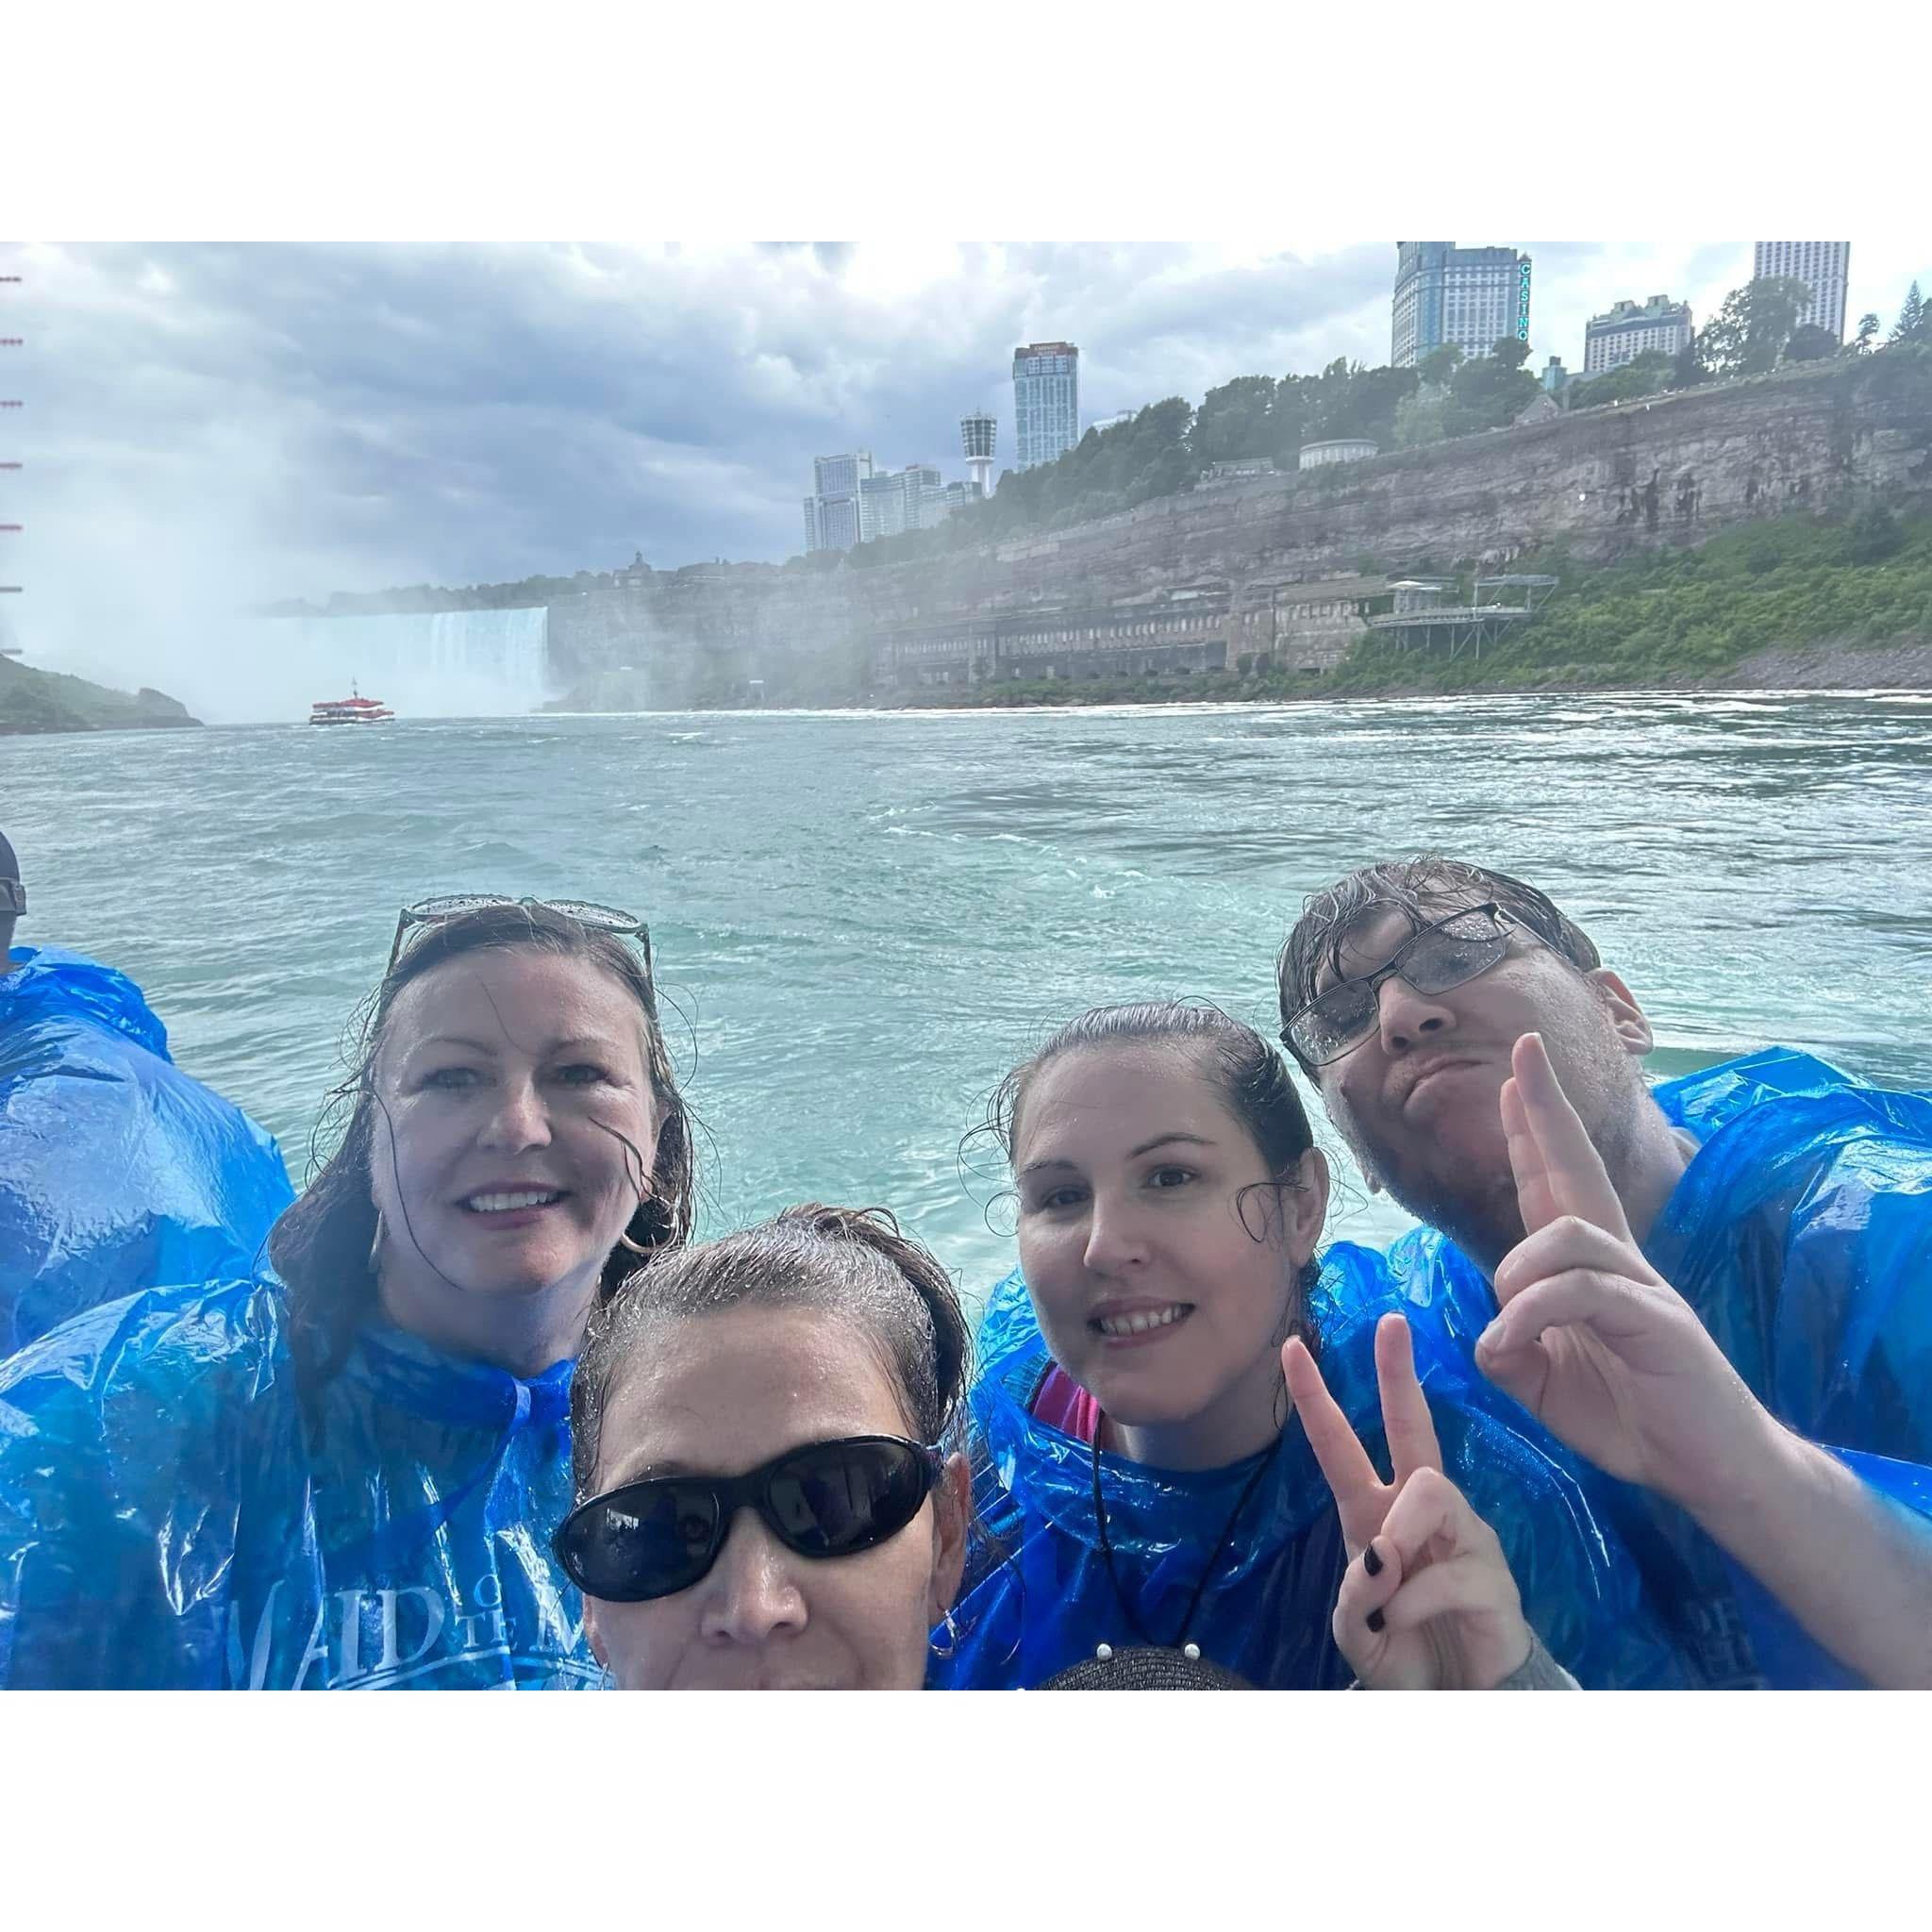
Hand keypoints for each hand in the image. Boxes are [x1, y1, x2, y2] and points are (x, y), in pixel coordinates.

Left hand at [1284, 1314, 1535, 1688]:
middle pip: (1415, 1428)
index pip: (1342, 1445)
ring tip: (1389, 1590)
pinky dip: (1413, 1602)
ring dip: (1398, 1540)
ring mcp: (1465, 1538)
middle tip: (1392, 1324)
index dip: (1316, 1398)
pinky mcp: (1495, 1578)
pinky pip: (1447, 1571)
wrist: (1455, 1704)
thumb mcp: (1355, 1627)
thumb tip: (1381, 1555)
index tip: (1291, 1348)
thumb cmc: (1405, 1650)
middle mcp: (1422, 1512)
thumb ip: (1354, 1592)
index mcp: (1376, 1514)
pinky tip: (1408, 1623)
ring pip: (1432, 1491)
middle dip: (1399, 1373)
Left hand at [1474, 1032, 1776, 1517]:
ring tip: (1505, 1325)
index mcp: (1587, 1268)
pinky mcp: (1657, 1321)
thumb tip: (1485, 1331)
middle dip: (1547, 1110)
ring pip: (1565, 1232)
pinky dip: (1532, 1314)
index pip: (1553, 1185)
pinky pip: (1582, 1291)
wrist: (1706, 1468)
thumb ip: (1509, 1348)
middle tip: (1523, 1050)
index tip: (1511, 1081)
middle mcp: (1617, 1261)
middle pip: (1579, 1169)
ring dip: (1517, 1273)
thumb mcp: (1543, 1383)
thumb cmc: (1630, 1416)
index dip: (1531, 1135)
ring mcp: (1642, 1286)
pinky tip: (1508, 1345)